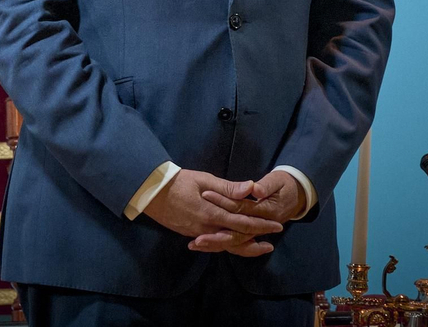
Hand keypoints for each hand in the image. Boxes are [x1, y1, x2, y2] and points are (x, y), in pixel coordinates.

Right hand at [144, 169, 281, 255]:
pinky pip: (214, 243)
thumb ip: (228, 188)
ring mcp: (197, 233)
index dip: (261, 225)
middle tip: (273, 242)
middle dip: (256, 240)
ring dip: (243, 246)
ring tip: (259, 247)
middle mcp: (206, 229)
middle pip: (236, 239)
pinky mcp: (191, 234)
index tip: (277, 226)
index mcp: (212, 214)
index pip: (242, 223)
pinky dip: (227, 245)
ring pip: (225, 244)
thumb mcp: (204, 180)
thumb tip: (252, 188)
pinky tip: (234, 243)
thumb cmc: (178, 181)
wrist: (150, 192)